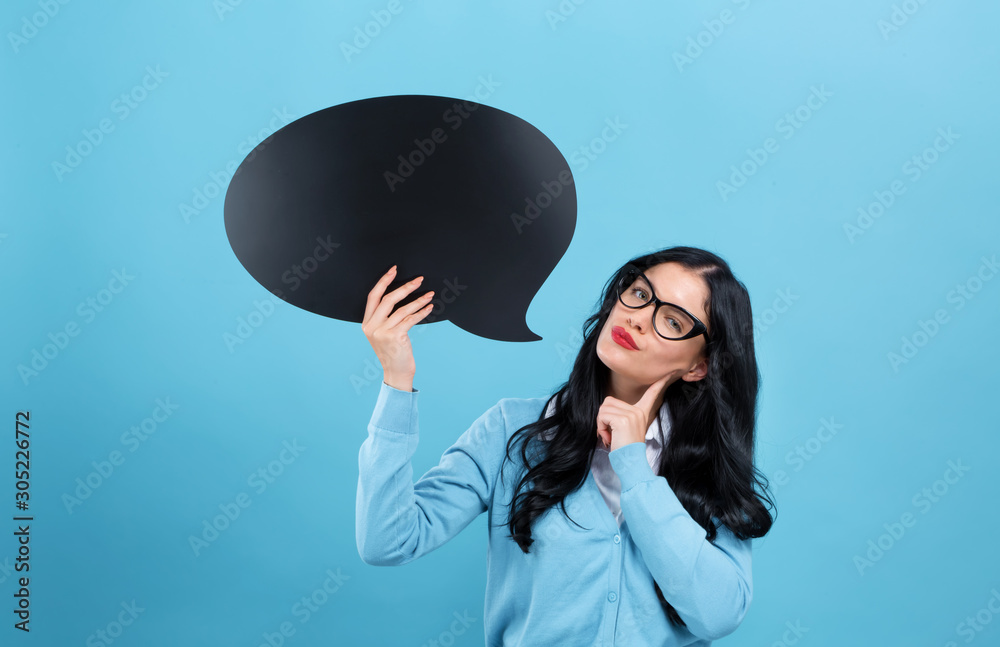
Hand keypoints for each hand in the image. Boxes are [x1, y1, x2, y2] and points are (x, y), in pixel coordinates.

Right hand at [361, 265, 434, 388]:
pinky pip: (411, 319)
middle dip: (405, 287)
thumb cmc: (393, 352)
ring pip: (402, 309)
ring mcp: (383, 332)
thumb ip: (385, 318)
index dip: (383, 281)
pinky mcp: (395, 337)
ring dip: (418, 300)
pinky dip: (422, 312)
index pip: (373, 296)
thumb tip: (400, 296)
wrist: (396, 373)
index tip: (393, 270)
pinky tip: (429, 307)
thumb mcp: (382, 334)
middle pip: (388, 299)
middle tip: (419, 279)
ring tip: (430, 294)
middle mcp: (372, 326)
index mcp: (367, 323)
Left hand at [596, 374, 670, 452]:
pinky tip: (608, 437)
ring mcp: (632, 415)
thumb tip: (606, 410)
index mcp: (642, 412)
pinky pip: (602, 416)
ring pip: (603, 408)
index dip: (660, 382)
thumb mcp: (627, 429)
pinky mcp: (623, 420)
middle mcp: (638, 411)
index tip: (669, 373)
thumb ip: (621, 416)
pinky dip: (600, 427)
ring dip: (601, 423)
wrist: (631, 463)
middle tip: (609, 432)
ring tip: (609, 435)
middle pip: (609, 401)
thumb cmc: (626, 449)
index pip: (652, 393)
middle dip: (603, 417)